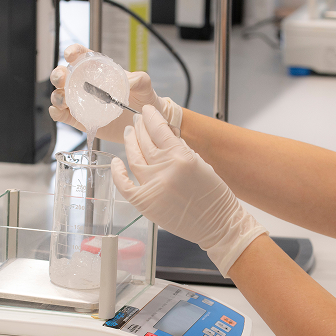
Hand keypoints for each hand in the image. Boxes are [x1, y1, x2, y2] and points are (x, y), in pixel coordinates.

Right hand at [49, 44, 182, 143]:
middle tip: (62, 79)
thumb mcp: (145, 85)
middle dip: (58, 75)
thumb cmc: (143, 99)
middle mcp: (85, 85)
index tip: (70, 55)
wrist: (144, 123)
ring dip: (56, 96)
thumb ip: (138, 79)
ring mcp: (81, 103)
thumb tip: (128, 81)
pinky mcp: (80, 120)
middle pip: (64, 76)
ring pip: (60, 96)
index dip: (73, 52)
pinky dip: (57, 113)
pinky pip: (63, 116)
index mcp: (98, 71)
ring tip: (62, 100)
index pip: (81, 57)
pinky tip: (59, 111)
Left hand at [111, 105, 267, 276]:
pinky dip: (117, 173)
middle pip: (144, 141)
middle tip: (136, 120)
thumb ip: (180, 149)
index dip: (150, 116)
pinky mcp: (145, 203)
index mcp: (181, 156)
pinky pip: (124, 185)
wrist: (219, 225)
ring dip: (130, 143)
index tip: (147, 110)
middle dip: (139, 127)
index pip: (158, 128)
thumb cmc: (215, 196)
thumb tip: (163, 135)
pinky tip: (116, 162)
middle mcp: (164, 169)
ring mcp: (152, 187)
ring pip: (134, 158)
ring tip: (129, 133)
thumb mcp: (201, 163)